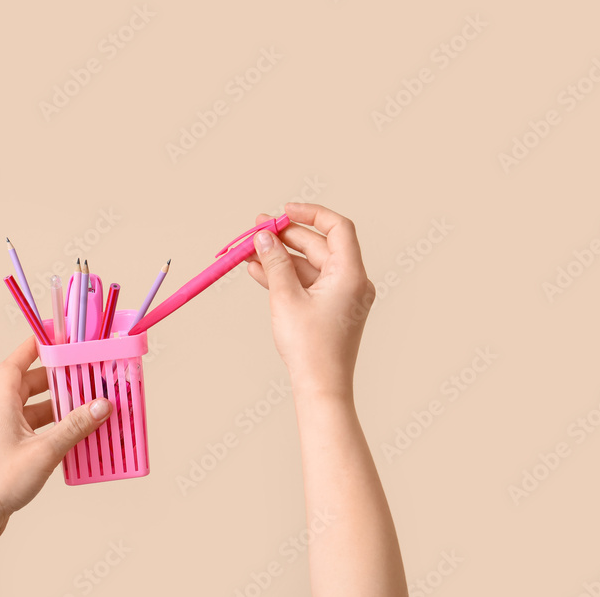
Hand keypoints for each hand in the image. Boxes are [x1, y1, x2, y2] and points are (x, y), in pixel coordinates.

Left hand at [0, 337, 112, 537]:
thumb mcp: (44, 451)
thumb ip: (74, 426)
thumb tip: (100, 406)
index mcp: (1, 406)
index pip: (13, 364)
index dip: (32, 347)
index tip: (53, 337)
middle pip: (26, 384)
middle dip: (53, 378)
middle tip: (78, 374)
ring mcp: (2, 435)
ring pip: (31, 409)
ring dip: (55, 405)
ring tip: (81, 404)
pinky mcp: (7, 452)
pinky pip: (32, 429)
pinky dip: (51, 427)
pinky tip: (70, 435)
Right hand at [246, 203, 375, 399]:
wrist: (321, 388)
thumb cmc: (309, 347)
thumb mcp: (285, 298)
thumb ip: (274, 262)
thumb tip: (264, 236)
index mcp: (350, 274)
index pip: (337, 228)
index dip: (310, 214)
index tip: (283, 211)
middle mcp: (351, 281)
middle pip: (318, 246)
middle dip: (285, 237)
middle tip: (255, 229)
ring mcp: (341, 296)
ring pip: (308, 265)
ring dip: (279, 257)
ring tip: (248, 251)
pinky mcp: (329, 310)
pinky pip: (306, 283)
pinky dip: (285, 276)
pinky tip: (257, 271)